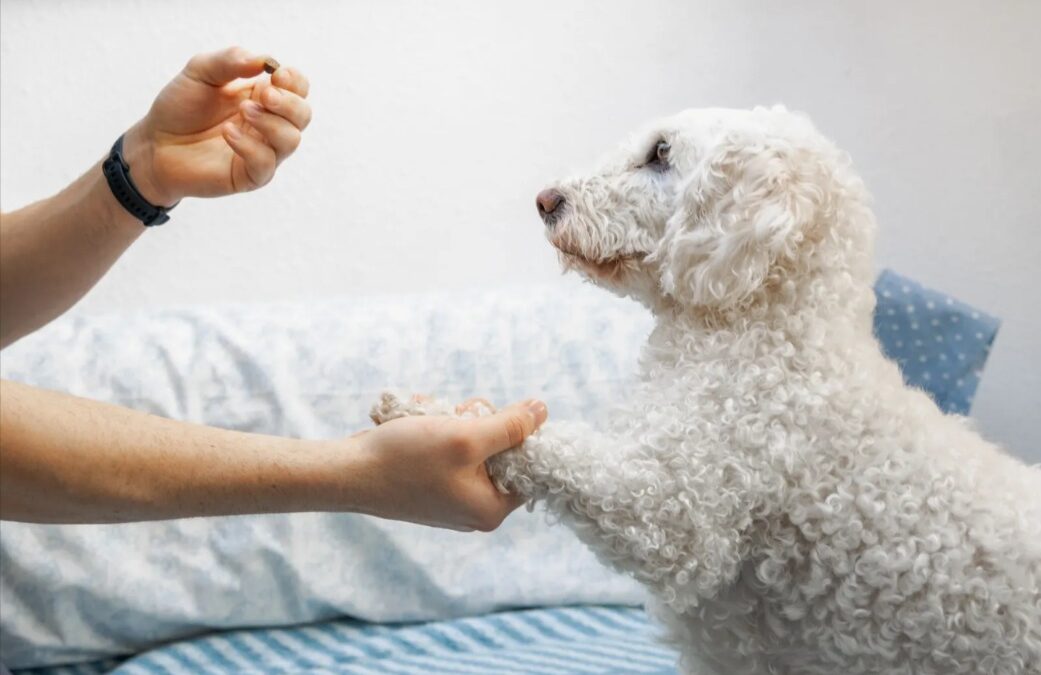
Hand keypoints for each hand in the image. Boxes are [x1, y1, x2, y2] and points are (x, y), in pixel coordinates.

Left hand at [122, 46, 311, 205]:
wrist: (155, 143)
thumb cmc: (180, 107)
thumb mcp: (200, 71)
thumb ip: (230, 61)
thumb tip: (264, 61)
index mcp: (263, 97)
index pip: (298, 88)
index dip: (295, 81)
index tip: (276, 74)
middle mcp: (269, 124)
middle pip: (303, 114)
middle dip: (289, 103)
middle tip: (263, 96)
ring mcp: (263, 151)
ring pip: (291, 140)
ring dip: (271, 123)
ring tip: (243, 112)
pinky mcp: (251, 175)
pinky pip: (266, 163)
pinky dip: (251, 146)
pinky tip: (229, 133)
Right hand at [348, 399, 547, 530]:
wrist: (345, 472)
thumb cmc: (405, 460)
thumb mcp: (466, 437)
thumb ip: (509, 426)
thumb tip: (542, 411)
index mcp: (490, 510)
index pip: (530, 468)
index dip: (518, 435)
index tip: (494, 416)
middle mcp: (473, 510)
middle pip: (500, 452)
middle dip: (477, 423)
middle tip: (454, 414)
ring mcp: (450, 498)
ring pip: (471, 444)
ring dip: (451, 420)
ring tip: (425, 413)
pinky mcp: (430, 485)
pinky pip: (446, 449)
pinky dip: (433, 429)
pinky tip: (413, 419)